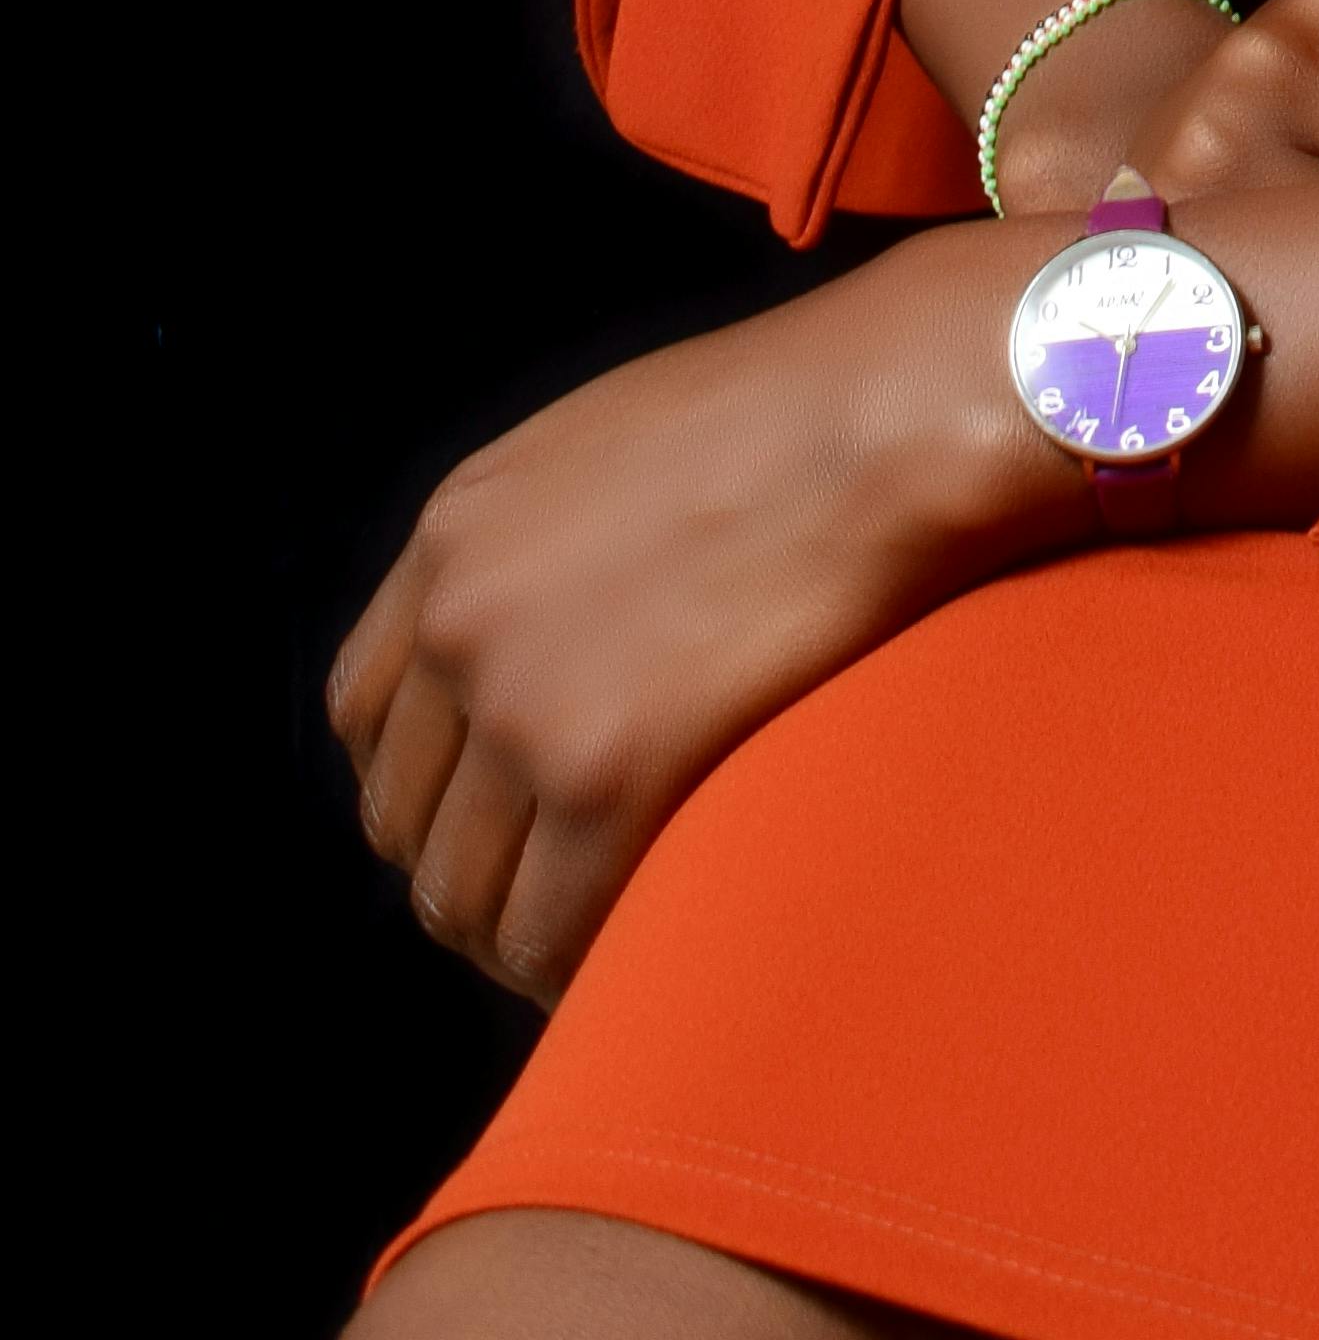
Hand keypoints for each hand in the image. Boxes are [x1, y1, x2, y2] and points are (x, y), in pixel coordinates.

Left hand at [330, 224, 1049, 1005]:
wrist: (889, 416)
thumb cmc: (795, 415)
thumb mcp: (611, 443)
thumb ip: (543, 538)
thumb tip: (550, 634)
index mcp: (455, 534)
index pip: (365, 713)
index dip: (427, 780)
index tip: (495, 811)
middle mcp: (461, 621)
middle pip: (401, 820)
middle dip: (469, 866)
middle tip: (555, 890)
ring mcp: (524, 703)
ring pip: (457, 895)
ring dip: (514, 932)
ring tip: (595, 939)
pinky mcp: (604, 775)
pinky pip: (545, 931)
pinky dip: (574, 966)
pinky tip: (632, 954)